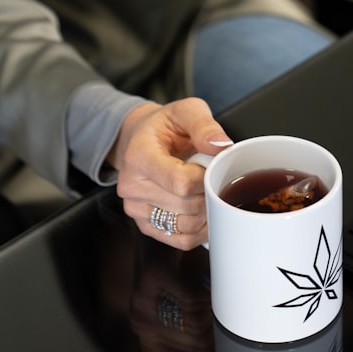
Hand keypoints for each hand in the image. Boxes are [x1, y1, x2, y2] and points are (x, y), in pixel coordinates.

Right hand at [107, 98, 232, 249]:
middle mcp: (131, 186)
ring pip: (186, 226)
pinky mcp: (145, 225)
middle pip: (186, 206)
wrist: (141, 139)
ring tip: (205, 191)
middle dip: (209, 193)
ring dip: (207, 213)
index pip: (181, 182)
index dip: (206, 178)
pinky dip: (199, 231)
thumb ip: (204, 125)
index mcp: (139, 156)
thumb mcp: (186, 111)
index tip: (209, 166)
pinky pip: (180, 240)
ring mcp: (136, 209)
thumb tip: (221, 144)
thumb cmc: (165, 127)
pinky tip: (204, 213)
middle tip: (210, 177)